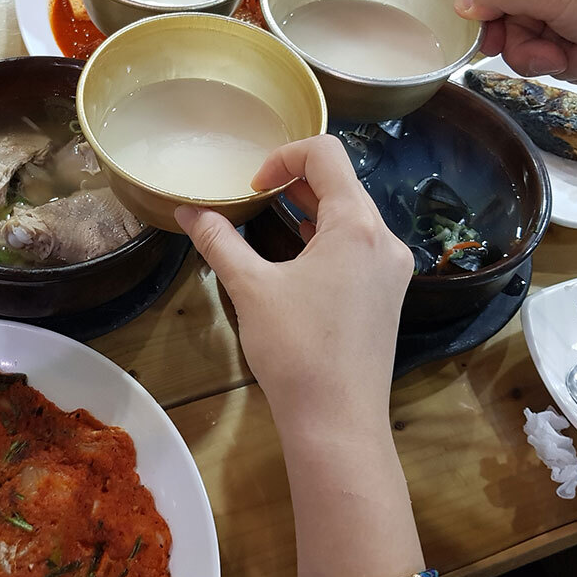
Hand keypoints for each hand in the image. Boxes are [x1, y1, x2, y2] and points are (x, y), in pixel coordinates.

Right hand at [174, 135, 411, 434]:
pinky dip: (327, 237)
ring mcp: (391, 269)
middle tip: (254, 198)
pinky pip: (359, 245)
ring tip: (271, 219)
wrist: (338, 422)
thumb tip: (185, 210)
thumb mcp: (250, 288)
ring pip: (352, 215)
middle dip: (295, 181)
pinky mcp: (388, 295)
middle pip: (343, 182)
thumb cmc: (295, 350)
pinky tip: (297, 256)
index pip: (327, 155)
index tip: (252, 186)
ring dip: (311, 208)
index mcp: (358, 225)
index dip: (284, 156)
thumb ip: (219, 240)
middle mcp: (384, 239)